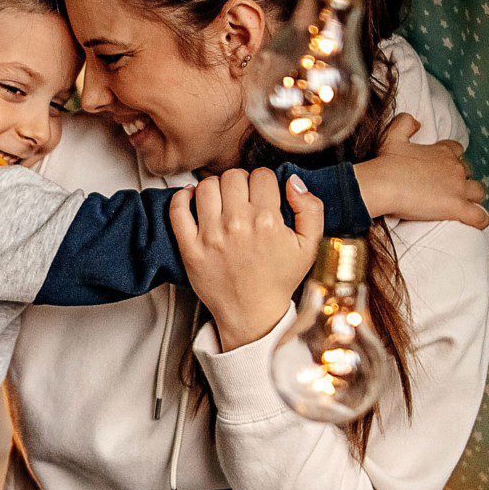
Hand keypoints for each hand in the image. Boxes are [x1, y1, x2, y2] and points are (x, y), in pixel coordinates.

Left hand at [172, 167, 324, 352]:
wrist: (253, 314)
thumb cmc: (278, 280)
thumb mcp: (309, 246)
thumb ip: (310, 208)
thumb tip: (293, 181)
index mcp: (267, 221)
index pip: (261, 175)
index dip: (264, 181)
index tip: (262, 193)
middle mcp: (237, 225)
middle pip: (233, 176)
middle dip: (240, 182)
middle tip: (242, 198)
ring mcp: (210, 236)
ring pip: (206, 186)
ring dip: (215, 188)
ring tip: (221, 201)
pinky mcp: (190, 248)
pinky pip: (177, 210)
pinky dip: (182, 199)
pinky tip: (192, 200)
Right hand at [351, 113, 488, 227]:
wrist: (384, 184)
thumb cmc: (387, 161)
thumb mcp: (393, 135)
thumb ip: (406, 123)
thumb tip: (417, 123)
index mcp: (442, 151)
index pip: (457, 150)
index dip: (452, 157)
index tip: (442, 165)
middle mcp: (454, 167)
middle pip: (468, 171)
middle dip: (462, 178)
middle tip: (448, 187)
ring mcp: (458, 188)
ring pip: (479, 192)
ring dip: (474, 197)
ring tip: (466, 204)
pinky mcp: (457, 207)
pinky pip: (478, 215)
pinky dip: (481, 219)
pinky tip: (479, 222)